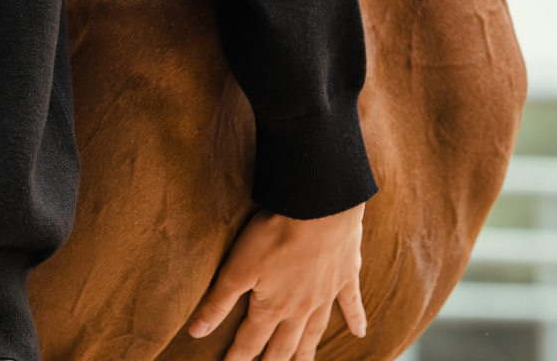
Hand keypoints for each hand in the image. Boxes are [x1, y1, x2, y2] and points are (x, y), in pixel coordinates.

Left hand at [187, 204, 366, 360]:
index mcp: (273, 308)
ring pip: (316, 331)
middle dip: (274, 360)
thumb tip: (196, 332)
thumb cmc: (274, 237)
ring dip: (308, 350)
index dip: (238, 357)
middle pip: (286, 344)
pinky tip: (360, 333)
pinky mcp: (345, 276)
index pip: (251, 341)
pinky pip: (351, 303)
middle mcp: (301, 309)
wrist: (318, 210)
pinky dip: (356, 319)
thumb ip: (218, 301)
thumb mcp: (237, 268)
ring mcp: (325, 294)